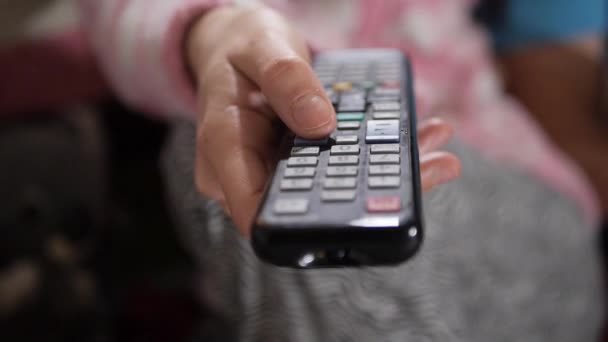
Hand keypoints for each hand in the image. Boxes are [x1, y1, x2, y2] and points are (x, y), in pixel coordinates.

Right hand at [187, 6, 459, 234]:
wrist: (239, 46)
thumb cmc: (240, 48)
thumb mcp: (260, 47)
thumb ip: (286, 80)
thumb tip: (320, 124)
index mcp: (226, 150)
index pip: (257, 214)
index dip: (306, 226)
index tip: (362, 209)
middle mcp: (249, 172)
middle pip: (305, 206)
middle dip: (366, 195)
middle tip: (422, 167)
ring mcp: (275, 170)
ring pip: (329, 191)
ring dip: (383, 173)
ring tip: (432, 149)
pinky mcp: (297, 162)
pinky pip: (336, 169)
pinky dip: (375, 155)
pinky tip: (415, 139)